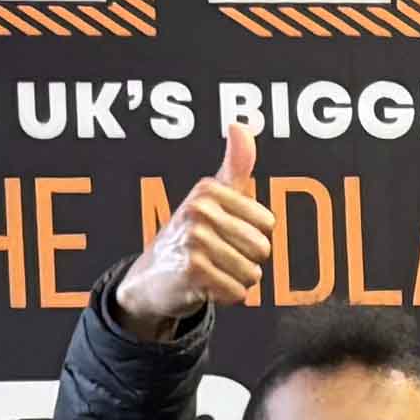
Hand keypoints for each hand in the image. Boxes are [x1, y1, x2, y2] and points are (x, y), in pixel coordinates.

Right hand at [121, 127, 274, 331]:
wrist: (151, 278)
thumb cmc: (190, 234)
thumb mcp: (212, 196)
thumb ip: (235, 164)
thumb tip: (241, 123)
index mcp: (208, 190)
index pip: (267, 223)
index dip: (252, 236)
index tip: (224, 233)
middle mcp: (198, 210)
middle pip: (262, 249)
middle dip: (246, 261)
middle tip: (216, 256)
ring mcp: (194, 240)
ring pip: (252, 273)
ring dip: (236, 280)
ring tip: (210, 271)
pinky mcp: (192, 271)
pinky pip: (238, 292)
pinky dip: (226, 296)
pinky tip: (203, 287)